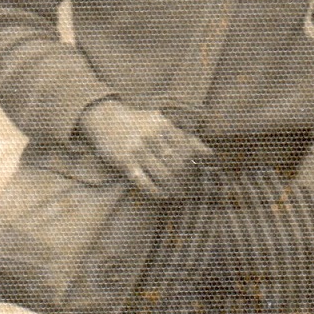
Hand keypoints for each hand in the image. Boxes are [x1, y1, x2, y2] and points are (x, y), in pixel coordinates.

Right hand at [78, 99, 210, 199]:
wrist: (105, 118)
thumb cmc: (139, 122)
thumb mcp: (162, 123)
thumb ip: (185, 138)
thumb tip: (209, 154)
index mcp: (163, 125)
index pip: (186, 149)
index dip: (192, 164)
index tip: (194, 173)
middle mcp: (151, 137)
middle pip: (176, 163)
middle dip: (184, 178)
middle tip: (187, 187)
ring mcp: (137, 150)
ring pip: (163, 174)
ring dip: (173, 187)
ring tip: (178, 193)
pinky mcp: (125, 162)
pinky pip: (144, 182)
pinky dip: (156, 191)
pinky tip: (163, 195)